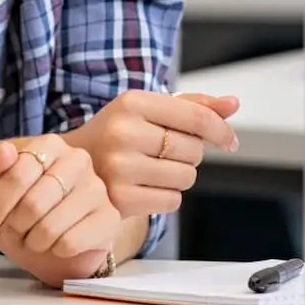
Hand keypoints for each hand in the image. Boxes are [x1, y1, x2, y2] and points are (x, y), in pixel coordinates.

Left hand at [0, 136, 120, 284]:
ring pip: (51, 227)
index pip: (16, 175)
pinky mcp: (109, 218)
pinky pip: (70, 243)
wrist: (46, 238)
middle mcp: (78, 160)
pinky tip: (56, 244)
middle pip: (33, 203)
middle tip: (13, 232)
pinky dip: (54, 251)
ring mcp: (97, 188)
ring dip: (33, 242)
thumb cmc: (19, 208)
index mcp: (50, 145)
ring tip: (33, 238)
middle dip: (14, 227)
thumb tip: (5, 150)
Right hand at [62, 90, 239, 217]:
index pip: (196, 117)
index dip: (221, 130)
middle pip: (194, 149)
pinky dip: (167, 197)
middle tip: (164, 152)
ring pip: (186, 177)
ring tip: (153, 169)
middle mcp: (123, 132)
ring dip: (179, 176)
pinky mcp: (120, 199)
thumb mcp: (148, 110)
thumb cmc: (118, 134)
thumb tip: (233, 103)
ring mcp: (119, 167)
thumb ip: (193, 106)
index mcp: (132, 102)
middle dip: (190, 154)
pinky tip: (145, 187)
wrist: (71, 166)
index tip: (230, 141)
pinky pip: (172, 201)